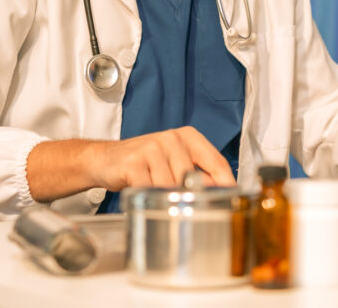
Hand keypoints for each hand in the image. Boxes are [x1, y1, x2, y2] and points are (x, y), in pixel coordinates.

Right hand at [95, 126, 235, 190]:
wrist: (106, 160)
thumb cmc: (144, 163)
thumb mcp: (175, 162)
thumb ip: (199, 173)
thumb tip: (224, 192)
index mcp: (188, 137)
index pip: (217, 163)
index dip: (226, 184)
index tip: (231, 201)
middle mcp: (172, 138)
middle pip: (193, 181)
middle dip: (186, 196)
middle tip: (174, 200)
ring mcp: (152, 148)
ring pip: (171, 188)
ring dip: (163, 198)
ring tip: (152, 190)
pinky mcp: (135, 162)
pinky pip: (150, 190)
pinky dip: (146, 197)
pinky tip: (140, 189)